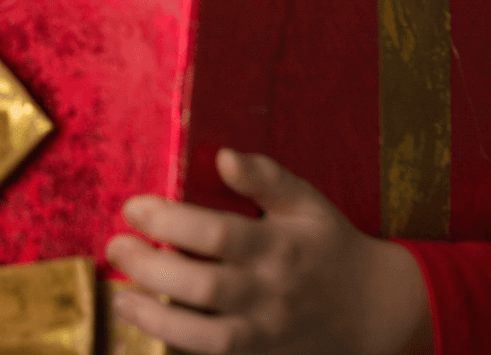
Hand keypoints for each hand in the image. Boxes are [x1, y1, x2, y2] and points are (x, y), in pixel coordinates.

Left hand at [105, 149, 431, 354]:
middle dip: (149, 267)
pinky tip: (149, 332)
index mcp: (279, 246)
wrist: (375, 310)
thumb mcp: (306, 201)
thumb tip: (222, 156)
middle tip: (115, 248)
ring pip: (204, 338)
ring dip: (154, 318)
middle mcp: (270, 294)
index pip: (216, 233)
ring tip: (119, 297)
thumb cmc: (330, 245)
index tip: (132, 207)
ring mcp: (266, 336)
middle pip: (202, 286)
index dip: (168, 220)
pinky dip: (179, 350)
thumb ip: (265, 176)